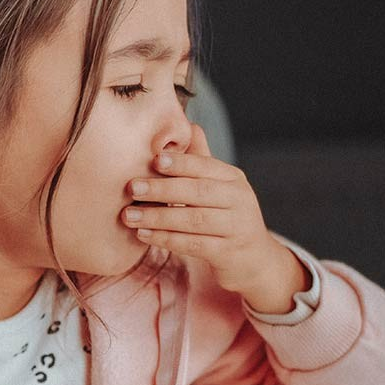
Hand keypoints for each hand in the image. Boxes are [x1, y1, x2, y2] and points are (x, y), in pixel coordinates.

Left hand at [123, 126, 306, 314]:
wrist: (255, 259)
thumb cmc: (228, 216)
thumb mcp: (220, 186)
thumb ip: (202, 160)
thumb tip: (190, 125)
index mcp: (233, 179)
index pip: (206, 166)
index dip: (180, 163)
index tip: (153, 160)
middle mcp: (239, 200)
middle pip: (198, 192)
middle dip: (162, 188)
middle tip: (132, 187)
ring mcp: (236, 228)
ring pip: (193, 220)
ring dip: (158, 217)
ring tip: (129, 215)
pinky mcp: (228, 253)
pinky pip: (193, 245)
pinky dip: (166, 239)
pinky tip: (144, 235)